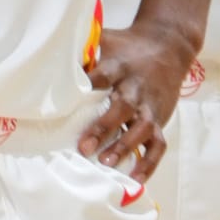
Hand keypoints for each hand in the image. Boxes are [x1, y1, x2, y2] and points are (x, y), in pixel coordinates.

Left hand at [79, 18, 192, 177]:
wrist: (169, 46)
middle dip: (105, 127)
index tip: (75, 94)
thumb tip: (51, 59)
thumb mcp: (106, 40)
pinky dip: (149, 163)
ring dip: (126, 146)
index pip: (105, 75)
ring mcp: (150, 106)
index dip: (92, 83)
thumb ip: (83, 50)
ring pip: (143, 128)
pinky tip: (135, 180)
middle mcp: (136, 87)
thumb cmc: (127, 47)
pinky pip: (158, 144)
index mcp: (120, 67)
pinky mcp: (160, 119)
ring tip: (107, 163)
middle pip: (123, 107)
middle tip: (85, 147)